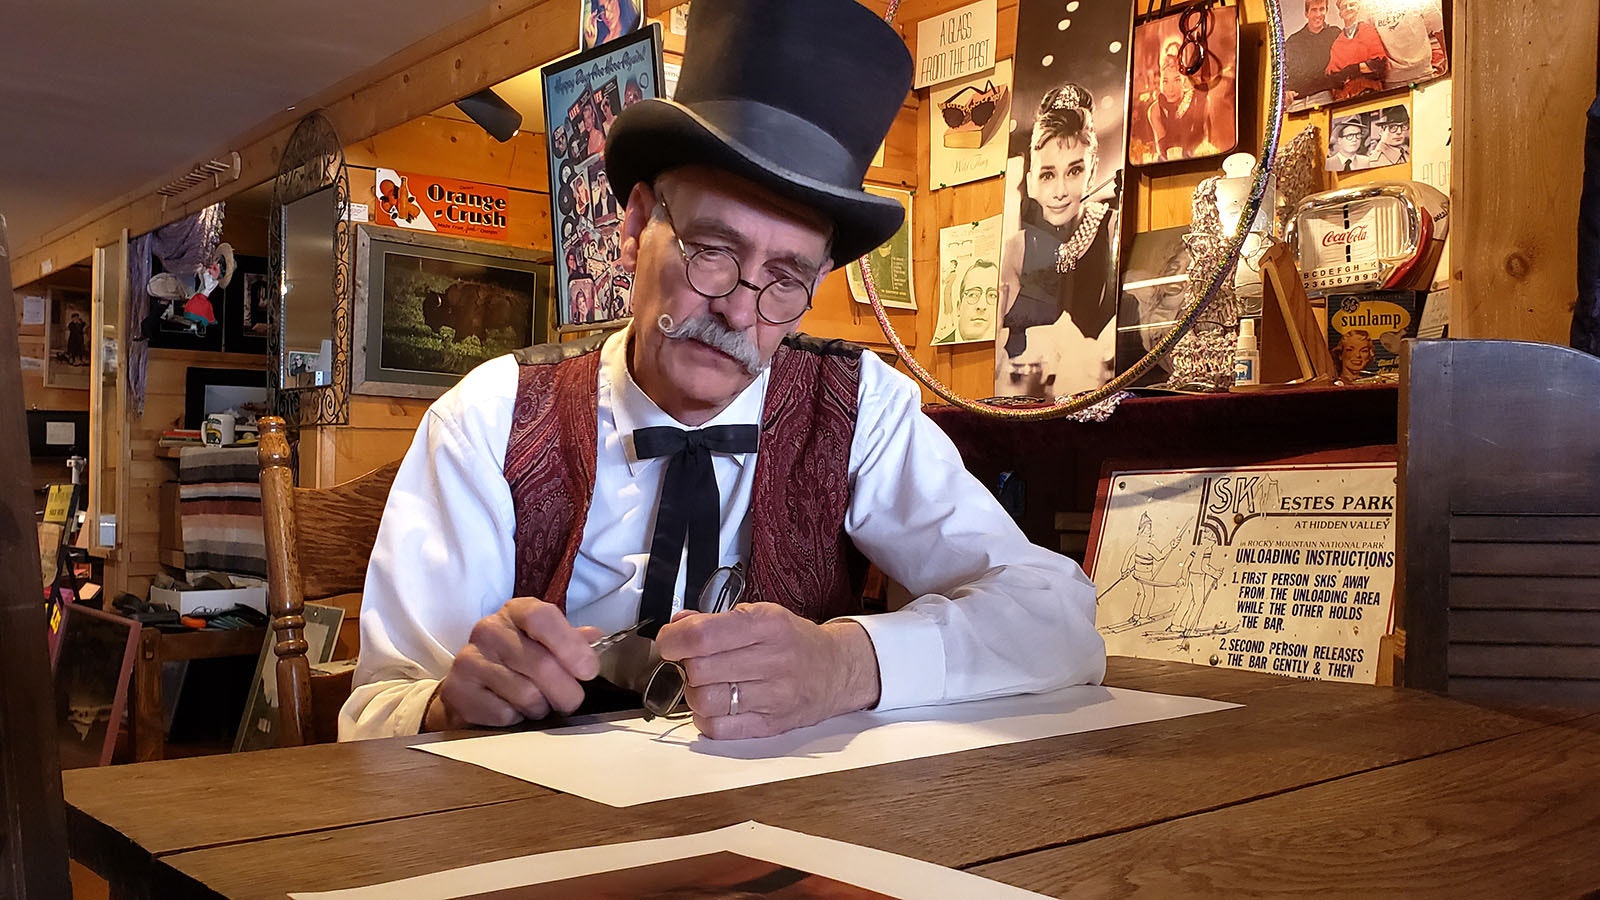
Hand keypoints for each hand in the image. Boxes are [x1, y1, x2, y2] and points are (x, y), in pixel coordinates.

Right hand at [424, 597, 601, 730]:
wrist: (470, 687)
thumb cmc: (517, 661)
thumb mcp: (545, 643)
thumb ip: (571, 640)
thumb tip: (595, 637)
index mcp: (517, 611)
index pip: (543, 618)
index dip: (570, 646)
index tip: (588, 671)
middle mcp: (489, 629)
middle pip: (542, 664)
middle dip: (566, 692)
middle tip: (570, 701)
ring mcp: (470, 659)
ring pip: (526, 695)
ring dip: (540, 708)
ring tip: (536, 704)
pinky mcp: (457, 691)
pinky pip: (504, 714)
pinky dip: (516, 719)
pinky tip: (512, 710)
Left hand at [654, 603, 880, 739]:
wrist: (836, 671)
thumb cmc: (795, 641)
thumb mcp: (762, 614)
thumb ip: (716, 620)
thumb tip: (678, 625)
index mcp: (768, 626)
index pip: (704, 635)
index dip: (674, 640)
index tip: (669, 642)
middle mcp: (772, 661)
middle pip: (700, 669)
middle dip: (685, 664)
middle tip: (691, 660)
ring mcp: (773, 697)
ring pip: (706, 701)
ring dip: (694, 692)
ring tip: (704, 683)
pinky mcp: (770, 726)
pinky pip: (718, 729)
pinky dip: (705, 718)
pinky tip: (715, 705)